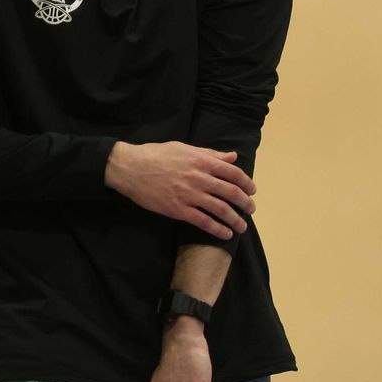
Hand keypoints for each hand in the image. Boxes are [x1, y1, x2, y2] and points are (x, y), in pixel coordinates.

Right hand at [105, 141, 256, 239]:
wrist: (130, 168)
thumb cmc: (155, 155)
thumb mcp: (183, 148)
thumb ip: (209, 153)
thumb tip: (232, 156)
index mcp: (202, 161)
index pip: (233, 173)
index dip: (247, 183)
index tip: (252, 190)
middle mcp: (199, 178)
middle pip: (231, 193)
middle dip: (245, 203)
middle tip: (251, 210)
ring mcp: (189, 195)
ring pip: (221, 210)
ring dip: (236, 219)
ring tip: (242, 226)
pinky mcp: (178, 210)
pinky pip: (203, 222)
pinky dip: (217, 229)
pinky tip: (225, 233)